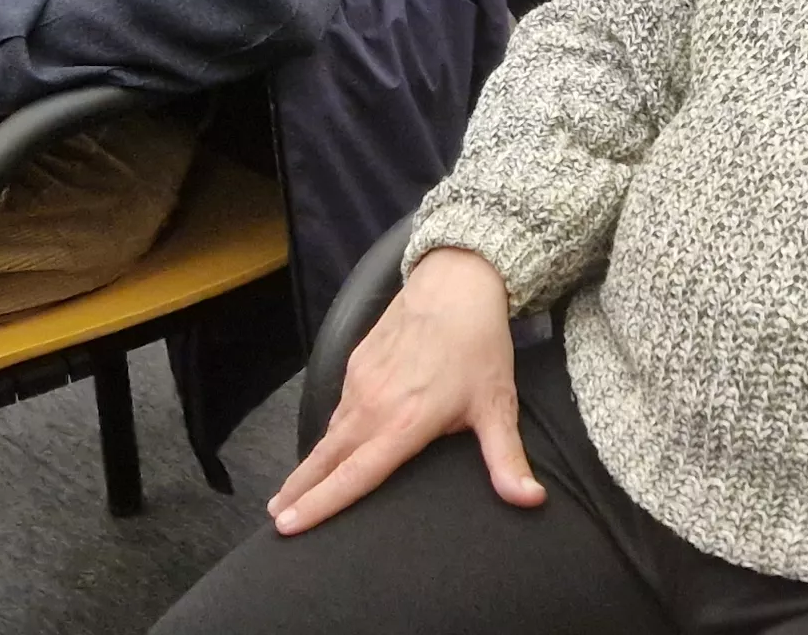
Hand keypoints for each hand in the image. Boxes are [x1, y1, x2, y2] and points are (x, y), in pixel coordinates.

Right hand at [269, 248, 538, 533]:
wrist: (455, 282)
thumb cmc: (479, 346)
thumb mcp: (497, 407)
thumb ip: (507, 460)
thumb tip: (531, 501)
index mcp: (402, 425)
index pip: (353, 476)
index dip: (320, 504)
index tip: (289, 526)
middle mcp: (372, 406)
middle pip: (326, 459)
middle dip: (299, 491)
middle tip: (276, 520)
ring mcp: (360, 382)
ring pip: (329, 433)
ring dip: (310, 464)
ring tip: (292, 491)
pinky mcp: (356, 362)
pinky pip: (338, 408)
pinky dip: (328, 432)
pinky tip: (327, 445)